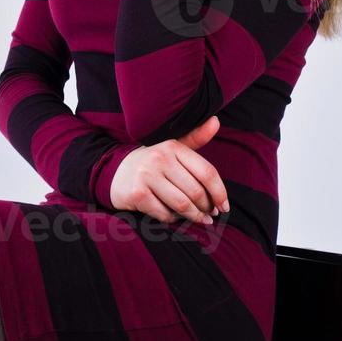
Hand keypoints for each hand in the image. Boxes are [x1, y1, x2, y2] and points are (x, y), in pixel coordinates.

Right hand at [107, 116, 230, 224]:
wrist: (116, 172)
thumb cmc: (153, 163)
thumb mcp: (173, 149)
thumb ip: (195, 138)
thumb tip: (216, 121)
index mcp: (173, 147)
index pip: (207, 172)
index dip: (220, 192)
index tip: (224, 206)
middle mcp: (159, 158)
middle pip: (196, 191)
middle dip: (207, 207)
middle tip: (210, 214)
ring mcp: (146, 176)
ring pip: (182, 204)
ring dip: (194, 216)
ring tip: (200, 219)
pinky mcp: (137, 194)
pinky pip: (164, 214)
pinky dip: (173, 218)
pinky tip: (175, 216)